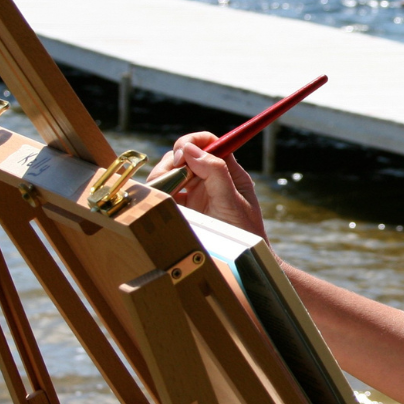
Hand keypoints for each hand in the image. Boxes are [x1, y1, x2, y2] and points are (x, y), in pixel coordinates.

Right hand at [148, 132, 265, 238]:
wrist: (240, 262)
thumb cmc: (244, 232)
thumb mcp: (232, 201)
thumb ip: (215, 172)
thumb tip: (190, 149)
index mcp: (227, 171)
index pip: (208, 142)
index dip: (191, 143)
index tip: (180, 157)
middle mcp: (210, 177)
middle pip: (183, 155)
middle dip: (171, 163)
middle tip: (169, 181)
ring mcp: (195, 192)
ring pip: (170, 172)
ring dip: (162, 179)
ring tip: (167, 196)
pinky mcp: (184, 207)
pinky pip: (165, 192)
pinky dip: (159, 194)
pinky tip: (162, 204)